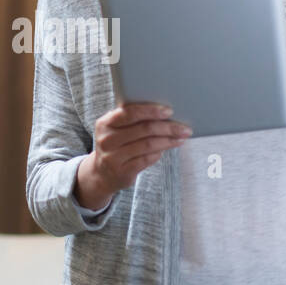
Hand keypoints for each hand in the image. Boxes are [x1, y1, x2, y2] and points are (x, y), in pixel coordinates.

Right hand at [73, 102, 191, 209]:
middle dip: (168, 127)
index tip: (169, 111)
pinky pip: (147, 159)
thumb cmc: (116, 145)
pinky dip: (160, 152)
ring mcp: (113, 157)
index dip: (151, 111)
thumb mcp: (116, 129)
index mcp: (105, 123)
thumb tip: (163, 112)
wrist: (101, 173)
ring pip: (148, 145)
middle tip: (184, 128)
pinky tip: (168, 147)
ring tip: (181, 137)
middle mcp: (107, 140)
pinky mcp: (123, 172)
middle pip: (144, 129)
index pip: (130, 113)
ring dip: (168, 140)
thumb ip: (132, 118)